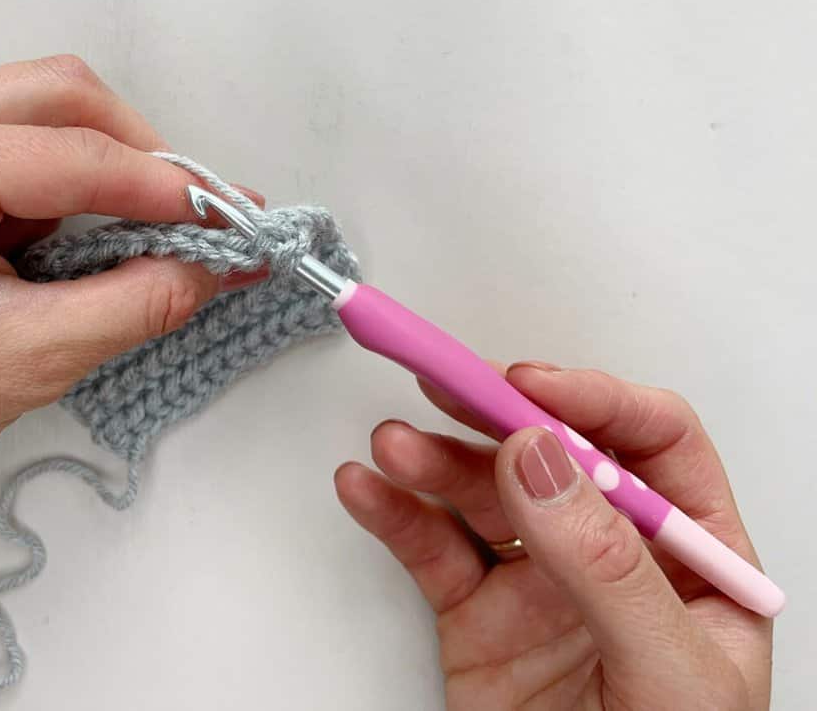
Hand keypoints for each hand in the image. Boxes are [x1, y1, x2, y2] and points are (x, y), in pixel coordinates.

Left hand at [0, 55, 260, 710]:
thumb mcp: (25, 361)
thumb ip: (138, 301)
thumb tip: (223, 265)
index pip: (70, 151)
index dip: (167, 187)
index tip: (237, 221)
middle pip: (52, 94)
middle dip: (135, 156)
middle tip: (191, 221)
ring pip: (26, 107)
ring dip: (93, 164)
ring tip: (133, 236)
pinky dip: (48, 178)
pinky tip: (67, 235)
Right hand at [335, 364, 772, 709]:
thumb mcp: (665, 675)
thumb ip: (607, 566)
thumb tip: (544, 458)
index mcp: (691, 560)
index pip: (651, 446)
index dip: (592, 402)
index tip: (528, 388)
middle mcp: (611, 557)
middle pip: (550, 454)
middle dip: (493, 413)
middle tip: (442, 382)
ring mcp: (537, 584)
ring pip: (479, 495)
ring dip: (431, 460)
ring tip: (392, 449)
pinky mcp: (475, 618)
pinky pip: (430, 550)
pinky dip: (392, 513)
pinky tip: (366, 489)